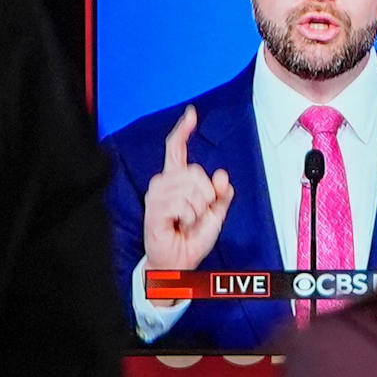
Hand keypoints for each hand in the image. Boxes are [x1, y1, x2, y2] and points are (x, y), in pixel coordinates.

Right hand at [139, 109, 235, 272]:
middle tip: (199, 213)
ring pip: (191, 188)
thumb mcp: (215, 214)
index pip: (177, 149)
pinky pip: (183, 204)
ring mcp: (156, 195)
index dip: (184, 130)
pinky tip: (180, 224)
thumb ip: (221, 194)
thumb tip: (222, 175)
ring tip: (188, 221)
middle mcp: (163, 183)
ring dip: (198, 209)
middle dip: (207, 194)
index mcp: (176, 180)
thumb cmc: (192, 237)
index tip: (191, 114)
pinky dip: (189, 217)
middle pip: (195, 171)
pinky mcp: (153, 209)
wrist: (179, 262)